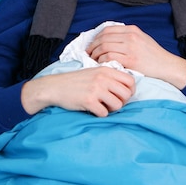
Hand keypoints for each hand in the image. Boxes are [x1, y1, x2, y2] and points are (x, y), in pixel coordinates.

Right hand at [21, 67, 135, 116]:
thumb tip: (127, 90)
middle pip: (126, 94)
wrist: (55, 87)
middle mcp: (103, 78)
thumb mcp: (94, 73)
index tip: (122, 96)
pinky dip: (100, 114)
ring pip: (118, 105)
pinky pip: (104, 113)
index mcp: (106, 70)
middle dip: (121, 102)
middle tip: (111, 103)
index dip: (130, 91)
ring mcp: (96, 89)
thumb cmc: (76, 81)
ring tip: (102, 106)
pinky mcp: (89, 101)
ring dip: (111, 109)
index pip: (130, 81)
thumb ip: (110, 77)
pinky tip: (93, 109)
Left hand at [85, 24, 185, 88]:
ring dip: (95, 54)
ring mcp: (130, 48)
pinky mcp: (130, 60)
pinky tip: (101, 64)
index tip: (92, 44)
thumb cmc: (154, 55)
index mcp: (132, 30)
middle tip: (88, 53)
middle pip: (103, 38)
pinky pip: (109, 57)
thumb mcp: (142, 38)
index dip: (96, 37)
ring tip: (93, 59)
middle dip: (92, 46)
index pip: (107, 30)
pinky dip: (101, 60)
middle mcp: (131, 36)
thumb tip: (109, 39)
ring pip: (104, 47)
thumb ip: (127, 36)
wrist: (167, 66)